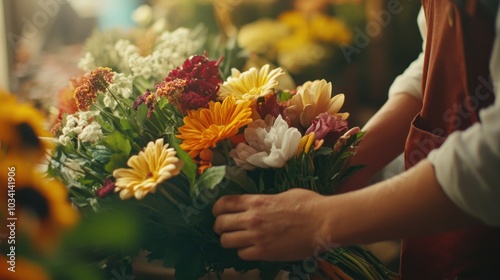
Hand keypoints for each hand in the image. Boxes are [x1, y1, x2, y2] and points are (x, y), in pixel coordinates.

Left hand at [212, 188, 331, 260]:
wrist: (323, 223)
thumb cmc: (309, 204)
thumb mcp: (284, 194)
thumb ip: (267, 200)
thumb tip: (262, 204)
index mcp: (256, 201)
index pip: (224, 204)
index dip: (217, 209)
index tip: (218, 213)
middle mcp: (252, 218)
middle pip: (220, 223)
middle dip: (220, 226)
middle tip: (224, 229)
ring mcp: (257, 236)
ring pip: (226, 241)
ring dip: (229, 241)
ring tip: (236, 240)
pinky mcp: (264, 253)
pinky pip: (241, 255)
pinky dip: (244, 252)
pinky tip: (251, 249)